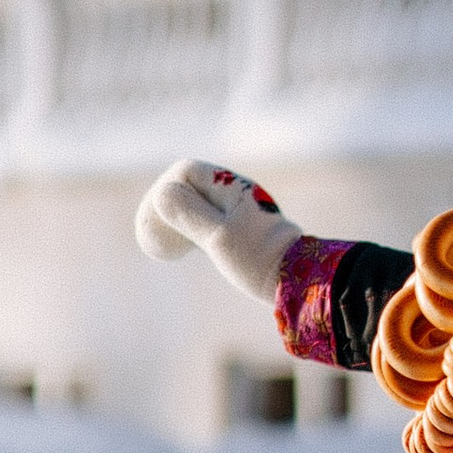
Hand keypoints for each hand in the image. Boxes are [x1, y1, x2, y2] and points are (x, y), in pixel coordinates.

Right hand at [135, 159, 301, 305]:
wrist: (300, 281)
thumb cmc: (259, 259)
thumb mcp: (219, 238)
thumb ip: (190, 214)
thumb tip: (161, 194)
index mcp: (231, 187)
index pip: (186, 171)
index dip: (164, 187)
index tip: (154, 213)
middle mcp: (236, 193)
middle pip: (191, 185)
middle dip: (167, 203)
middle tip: (152, 229)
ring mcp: (239, 210)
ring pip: (199, 203)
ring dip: (178, 217)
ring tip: (165, 241)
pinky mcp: (242, 228)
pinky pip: (208, 219)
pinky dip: (191, 229)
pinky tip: (186, 248)